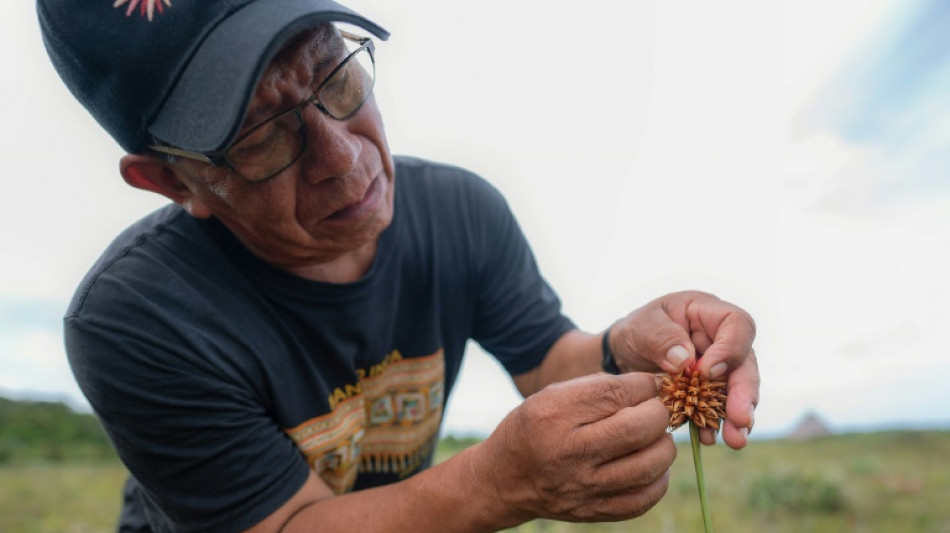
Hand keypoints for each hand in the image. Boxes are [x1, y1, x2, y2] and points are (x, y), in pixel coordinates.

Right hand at [475, 372, 674, 524]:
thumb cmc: (534, 428)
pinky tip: (650, 464)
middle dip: (659, 412)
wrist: (505, 479)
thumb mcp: (552, 395)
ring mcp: (584, 486)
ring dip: (663, 445)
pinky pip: (645, 498)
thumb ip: (599, 388)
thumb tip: (651, 387)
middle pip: (639, 427)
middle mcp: (570, 452)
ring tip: (654, 437)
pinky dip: (657, 478)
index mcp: (556, 415)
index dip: (644, 385)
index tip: (648, 386)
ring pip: (650, 464)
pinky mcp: (595, 511)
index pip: (617, 393)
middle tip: (655, 410)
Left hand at [608, 291, 758, 448]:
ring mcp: (722, 367)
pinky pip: (720, 408)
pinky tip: (706, 437)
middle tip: (741, 420)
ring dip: (737, 416)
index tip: (707, 372)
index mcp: (709, 313)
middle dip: (744, 394)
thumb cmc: (636, 331)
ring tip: (735, 439)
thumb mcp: (641, 327)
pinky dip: (714, 423)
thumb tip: (685, 361)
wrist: (625, 354)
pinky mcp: (713, 391)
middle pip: (745, 364)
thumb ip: (661, 338)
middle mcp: (723, 340)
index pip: (737, 324)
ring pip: (738, 390)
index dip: (730, 350)